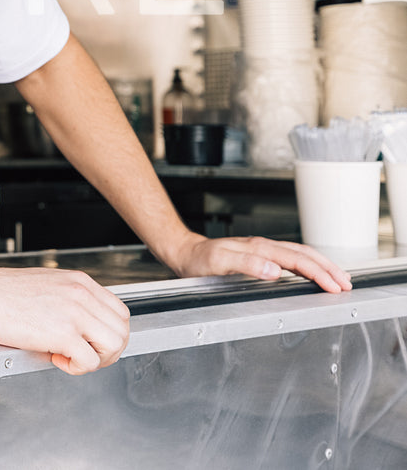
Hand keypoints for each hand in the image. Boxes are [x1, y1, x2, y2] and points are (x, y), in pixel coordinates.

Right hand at [0, 265, 129, 375]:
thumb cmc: (1, 292)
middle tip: (84, 355)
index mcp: (79, 282)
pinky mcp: (62, 333)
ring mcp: (74, 313)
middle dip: (107, 349)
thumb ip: (70, 299)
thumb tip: (80, 325)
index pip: (119, 311)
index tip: (91, 341)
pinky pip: (90, 361)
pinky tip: (56, 358)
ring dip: (97, 359)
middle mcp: (81, 294)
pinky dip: (77, 367)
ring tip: (71, 358)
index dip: (109, 332)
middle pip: (122, 329)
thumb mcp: (47, 284)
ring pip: (114, 345)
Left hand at [161, 232, 352, 291]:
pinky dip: (308, 265)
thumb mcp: (219, 262)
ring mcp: (263, 251)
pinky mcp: (259, 256)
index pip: (297, 260)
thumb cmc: (198, 260)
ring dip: (322, 266)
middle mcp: (264, 247)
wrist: (184, 253)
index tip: (335, 286)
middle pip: (305, 255)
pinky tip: (313, 273)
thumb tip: (274, 270)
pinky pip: (291, 258)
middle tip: (347, 284)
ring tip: (340, 278)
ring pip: (300, 255)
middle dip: (329, 268)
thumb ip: (247, 264)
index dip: (319, 273)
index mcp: (259, 248)